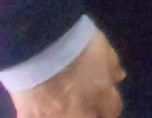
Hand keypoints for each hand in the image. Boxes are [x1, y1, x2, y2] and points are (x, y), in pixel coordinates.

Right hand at [10, 28, 124, 117]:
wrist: (43, 46)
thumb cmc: (78, 44)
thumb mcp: (103, 50)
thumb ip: (111, 68)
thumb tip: (119, 77)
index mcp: (102, 94)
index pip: (112, 112)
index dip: (107, 109)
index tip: (102, 105)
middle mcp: (82, 111)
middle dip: (90, 114)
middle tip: (82, 105)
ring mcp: (56, 117)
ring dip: (66, 114)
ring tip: (60, 106)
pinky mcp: (30, 117)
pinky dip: (40, 114)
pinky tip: (39, 109)